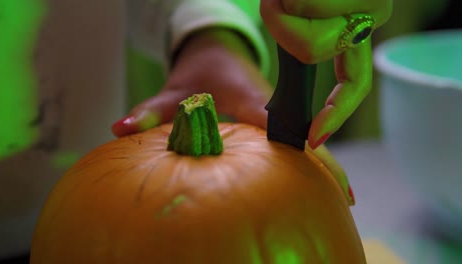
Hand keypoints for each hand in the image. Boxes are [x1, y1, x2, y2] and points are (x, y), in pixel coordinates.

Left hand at [112, 26, 354, 205]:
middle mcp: (271, 108)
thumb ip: (150, 112)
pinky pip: (294, 142)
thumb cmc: (199, 72)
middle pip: (304, 139)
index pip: (283, 129)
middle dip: (326, 166)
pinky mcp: (275, 121)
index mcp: (251, 101)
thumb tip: (120, 128)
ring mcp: (276, 115)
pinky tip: (317, 184)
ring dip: (322, 165)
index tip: (326, 176)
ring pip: (304, 141)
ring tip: (340, 199)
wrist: (217, 51)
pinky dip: (309, 161)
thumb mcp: (173, 91)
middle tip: (345, 200)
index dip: (307, 152)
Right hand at [260, 0, 391, 148]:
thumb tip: (305, 69)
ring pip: (312, 38)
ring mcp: (368, 5)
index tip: (313, 138)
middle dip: (287, 30)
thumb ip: (302, 45)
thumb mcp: (288, 17)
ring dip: (283, 12)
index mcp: (351, 35)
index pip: (355, 82)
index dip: (335, 112)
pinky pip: (309, 17)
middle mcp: (367, 19)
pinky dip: (285, 5)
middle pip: (316, 54)